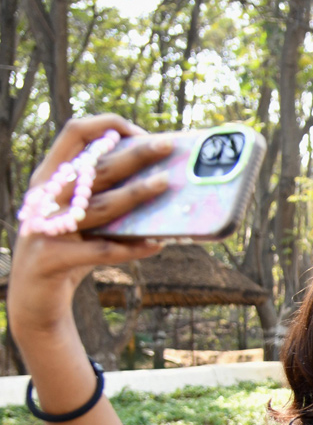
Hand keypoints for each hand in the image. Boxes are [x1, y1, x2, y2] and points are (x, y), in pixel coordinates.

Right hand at [9, 114, 171, 336]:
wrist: (34, 299)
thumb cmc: (71, 251)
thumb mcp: (87, 220)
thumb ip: (110, 198)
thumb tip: (165, 183)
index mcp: (51, 177)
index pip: (74, 133)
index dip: (107, 126)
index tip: (141, 132)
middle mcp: (46, 197)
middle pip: (96, 168)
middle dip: (134, 155)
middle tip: (167, 146)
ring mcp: (45, 227)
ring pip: (99, 207)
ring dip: (135, 195)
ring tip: (166, 185)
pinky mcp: (51, 259)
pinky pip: (99, 251)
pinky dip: (130, 248)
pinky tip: (156, 245)